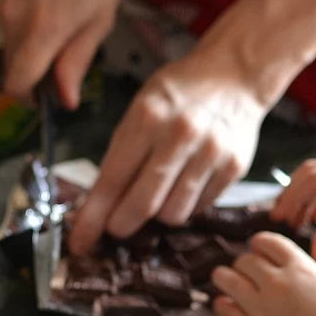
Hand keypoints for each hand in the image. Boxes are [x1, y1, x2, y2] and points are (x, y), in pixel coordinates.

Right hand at [0, 0, 124, 109]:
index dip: (28, 98)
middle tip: (63, 59)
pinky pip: (8, 20)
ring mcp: (1, 3)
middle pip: (12, 66)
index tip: (44, 98)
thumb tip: (66, 99)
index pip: (16, 83)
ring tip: (60, 22)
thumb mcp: (100, 18)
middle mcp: (13, 21)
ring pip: (9, 43)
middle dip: (33, 72)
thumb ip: (77, 61)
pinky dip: (24, 24)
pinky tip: (47, 3)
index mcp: (40, 33)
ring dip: (29, 47)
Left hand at [68, 47, 264, 254]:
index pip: (113, 180)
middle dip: (122, 225)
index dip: (93, 217)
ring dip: (158, 216)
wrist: (235, 73)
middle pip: (143, 205)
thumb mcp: (141, 109)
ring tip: (157, 195)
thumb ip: (121, 154)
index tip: (80, 242)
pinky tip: (183, 185)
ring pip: (173, 214)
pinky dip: (185, 205)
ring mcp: (211, 152)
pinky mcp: (234, 167)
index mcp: (147, 117)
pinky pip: (199, 208)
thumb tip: (98, 206)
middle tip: (116, 227)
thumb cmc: (178, 94)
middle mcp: (180, 135)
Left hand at [212, 226, 315, 315]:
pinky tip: (228, 305)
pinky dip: (222, 304)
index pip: (269, 242)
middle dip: (245, 262)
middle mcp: (275, 283)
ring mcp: (258, 307)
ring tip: (228, 282)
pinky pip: (223, 309)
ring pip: (226, 279)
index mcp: (300, 269)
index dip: (261, 243)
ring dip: (225, 277)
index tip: (259, 249)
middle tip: (247, 272)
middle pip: (245, 260)